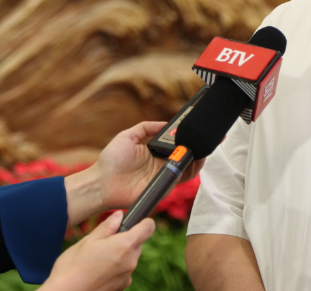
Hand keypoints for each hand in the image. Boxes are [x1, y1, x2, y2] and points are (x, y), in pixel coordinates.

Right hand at [41, 211, 153, 290]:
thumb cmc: (72, 267)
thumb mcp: (88, 241)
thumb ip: (107, 227)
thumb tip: (119, 215)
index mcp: (125, 245)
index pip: (148, 228)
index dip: (143, 221)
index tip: (135, 221)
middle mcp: (130, 262)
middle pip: (137, 244)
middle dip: (125, 239)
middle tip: (104, 242)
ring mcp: (127, 276)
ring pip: (130, 258)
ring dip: (120, 255)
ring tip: (97, 259)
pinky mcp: (121, 288)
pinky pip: (124, 272)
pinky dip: (115, 269)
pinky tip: (97, 271)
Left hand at [65, 121, 204, 225]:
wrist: (101, 183)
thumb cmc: (111, 160)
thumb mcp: (128, 136)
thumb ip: (145, 127)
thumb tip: (165, 123)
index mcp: (155, 153)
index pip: (176, 145)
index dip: (187, 138)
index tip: (197, 128)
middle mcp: (162, 165)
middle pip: (186, 156)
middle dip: (199, 146)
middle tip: (209, 136)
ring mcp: (163, 176)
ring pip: (188, 167)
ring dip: (198, 157)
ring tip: (205, 146)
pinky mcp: (163, 187)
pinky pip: (181, 179)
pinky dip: (191, 169)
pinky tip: (196, 159)